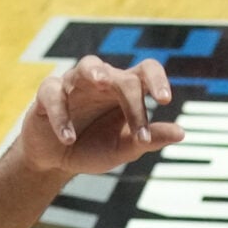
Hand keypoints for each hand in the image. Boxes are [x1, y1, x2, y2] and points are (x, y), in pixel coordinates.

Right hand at [17, 55, 182, 177]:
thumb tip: (181, 133)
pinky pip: (53, 93)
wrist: (56, 160)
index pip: (146, 71)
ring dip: (94, 73)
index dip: (157, 80)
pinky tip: (68, 138)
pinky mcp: (46, 95)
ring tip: (101, 82)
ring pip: (86, 67)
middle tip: (139, 134)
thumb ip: (149, 139)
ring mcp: (73, 85)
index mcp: (125, 90)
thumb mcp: (123, 148)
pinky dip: (61, 114)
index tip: (165, 100)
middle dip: (132, 103)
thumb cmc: (94, 147)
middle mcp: (102, 81)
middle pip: (121, 76)